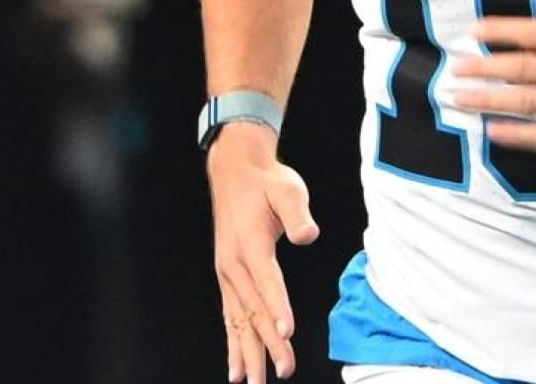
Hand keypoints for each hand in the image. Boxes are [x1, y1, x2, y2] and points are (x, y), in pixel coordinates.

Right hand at [208, 123, 319, 382]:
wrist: (235, 172)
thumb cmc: (266, 181)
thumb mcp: (288, 188)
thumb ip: (298, 213)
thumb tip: (308, 234)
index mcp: (250, 246)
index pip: (267, 283)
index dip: (278, 309)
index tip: (287, 334)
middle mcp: (233, 265)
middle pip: (253, 311)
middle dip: (267, 344)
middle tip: (282, 371)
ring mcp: (227, 274)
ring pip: (238, 320)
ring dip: (247, 352)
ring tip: (253, 381)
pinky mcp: (227, 277)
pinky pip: (230, 316)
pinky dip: (234, 341)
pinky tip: (237, 365)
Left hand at [449, 0, 535, 161]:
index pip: (533, 33)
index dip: (500, 31)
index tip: (473, 33)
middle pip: (520, 68)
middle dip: (483, 67)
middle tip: (456, 69)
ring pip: (525, 103)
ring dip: (488, 100)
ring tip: (459, 99)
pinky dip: (515, 135)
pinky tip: (491, 131)